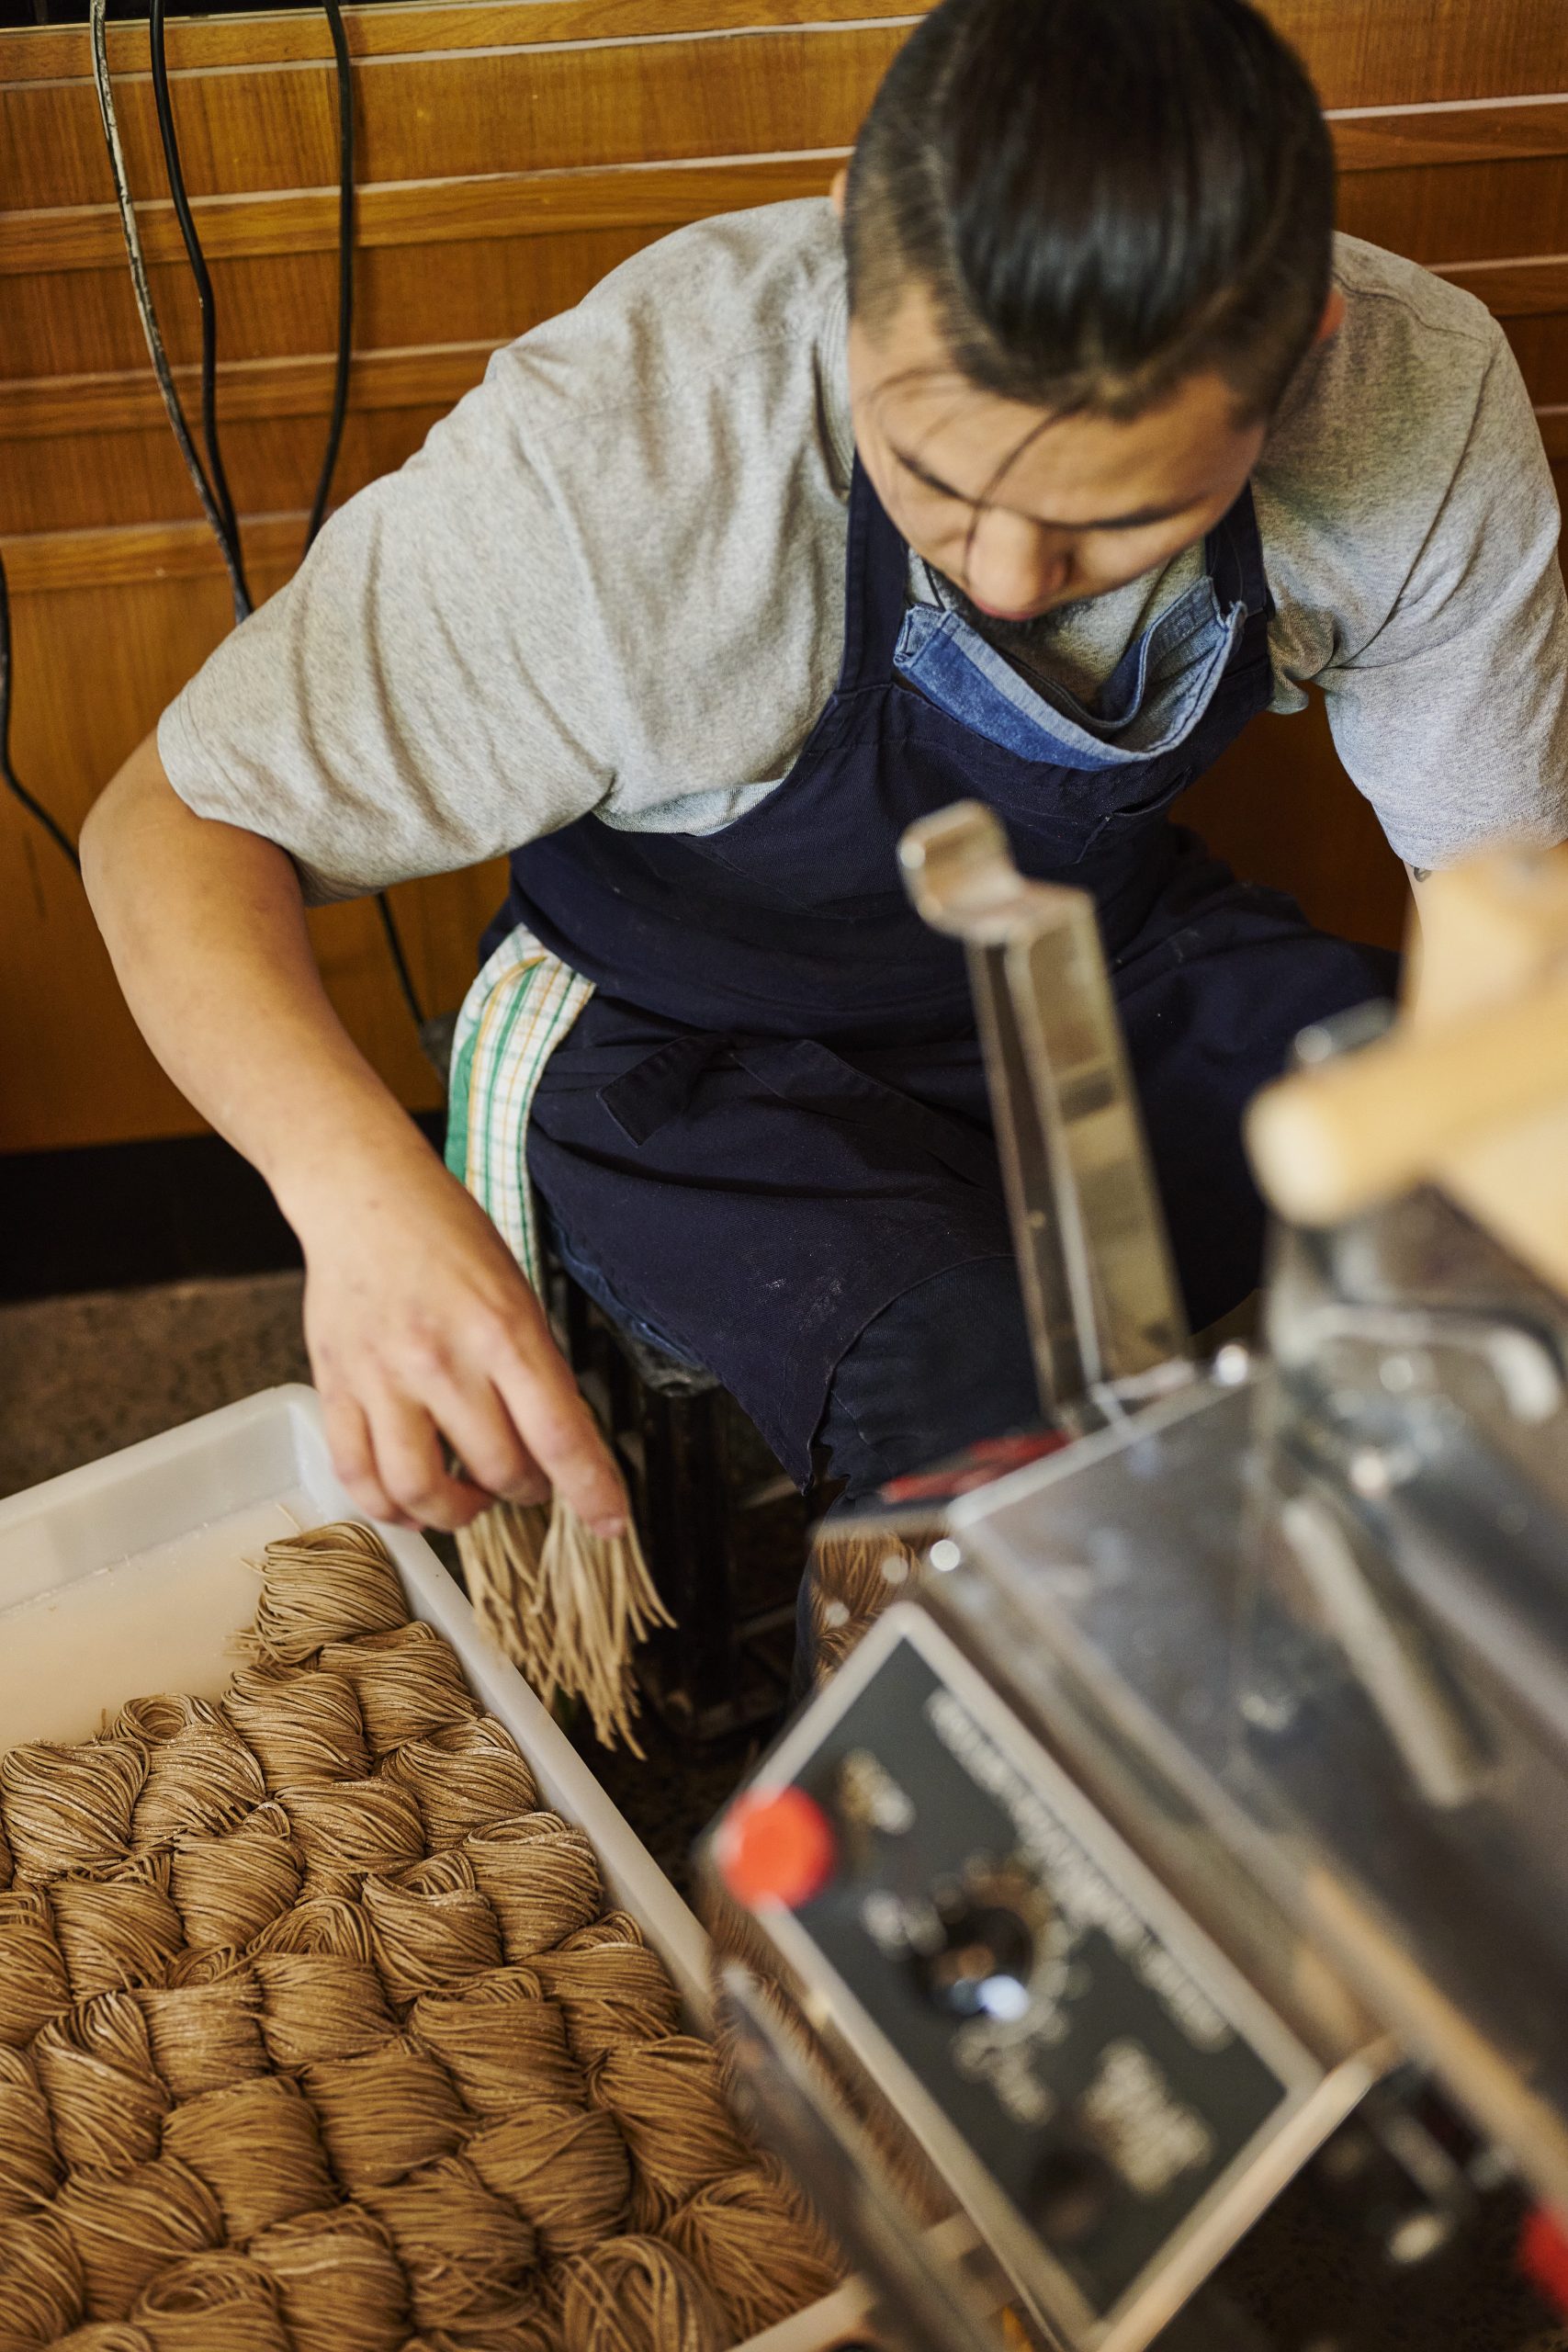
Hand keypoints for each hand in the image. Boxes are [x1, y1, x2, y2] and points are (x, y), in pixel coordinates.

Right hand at [292, 1141, 627, 1536]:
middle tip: (528, 1481)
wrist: (361, 1194)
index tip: (610, 1522)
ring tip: (470, 1500)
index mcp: (502, 1330)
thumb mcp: (516, 1290)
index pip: (558, 1435)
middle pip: (498, 1471)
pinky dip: (389, 1508)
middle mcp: (442, 1360)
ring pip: (422, 1491)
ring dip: (457, 1514)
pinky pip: (358, 1477)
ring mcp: (382, 1378)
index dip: (591, 1491)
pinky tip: (410, 1503)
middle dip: (526, 1491)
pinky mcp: (335, 1388)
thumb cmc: (446, 1236)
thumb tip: (560, 1443)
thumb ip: (536, 1367)